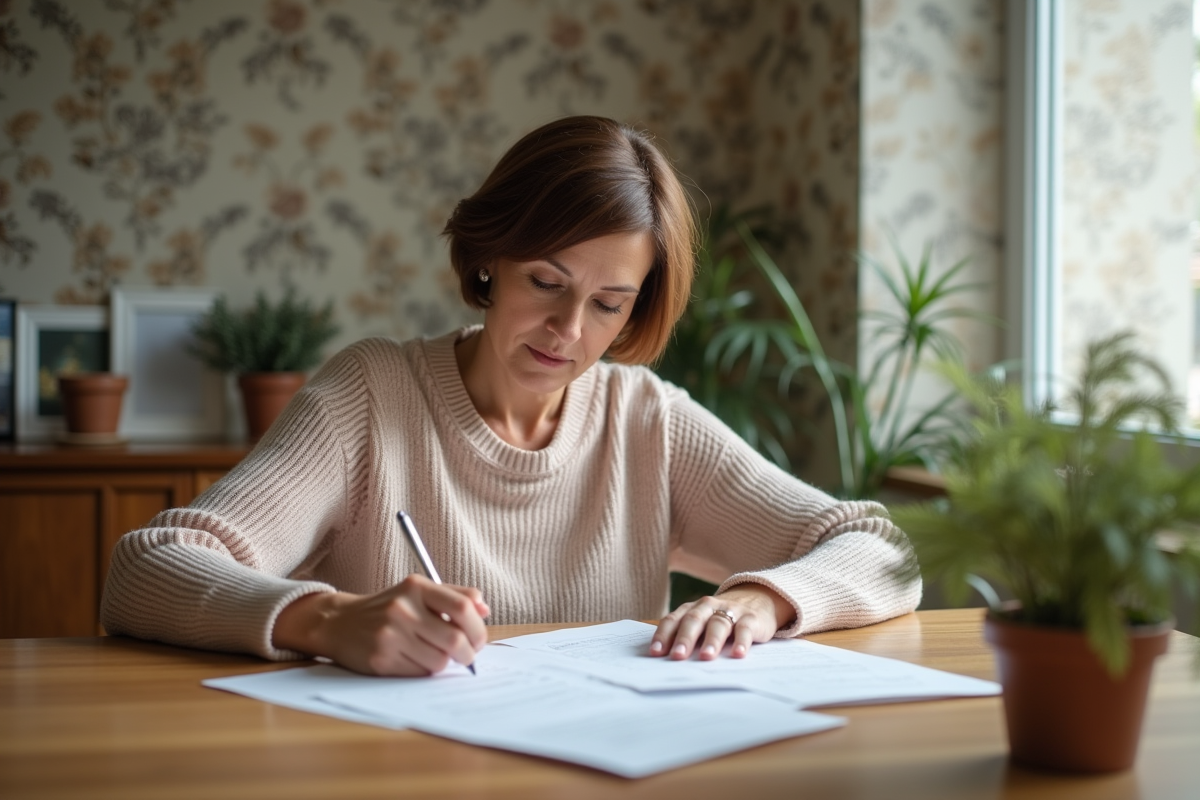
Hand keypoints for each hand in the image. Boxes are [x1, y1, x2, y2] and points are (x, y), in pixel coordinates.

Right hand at [273, 575, 489, 675]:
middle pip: (455, 639)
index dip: (478, 628)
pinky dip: (425, 671)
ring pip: (439, 661)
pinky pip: (419, 673)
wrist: (340, 623)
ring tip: (436, 655)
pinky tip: (416, 660)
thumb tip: (485, 609)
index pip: (462, 608)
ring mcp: (390, 635)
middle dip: (468, 653)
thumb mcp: (419, 592)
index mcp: (416, 588)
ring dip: (445, 663)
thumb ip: (455, 596)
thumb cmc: (388, 608)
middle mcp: (403, 609)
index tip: (479, 639)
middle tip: (467, 656)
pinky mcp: (381, 659)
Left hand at [650, 584, 794, 660]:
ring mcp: (730, 610)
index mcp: (691, 609)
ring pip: (718, 623)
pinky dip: (741, 641)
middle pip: (694, 620)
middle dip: (684, 638)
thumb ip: (689, 639)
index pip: (673, 620)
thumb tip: (669, 664)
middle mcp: (708, 607)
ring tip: (706, 657)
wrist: (756, 600)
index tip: (656, 653)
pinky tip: (738, 654)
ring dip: (711, 640)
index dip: (663, 636)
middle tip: (677, 656)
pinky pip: (744, 628)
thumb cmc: (720, 621)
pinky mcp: (751, 618)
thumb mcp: (703, 625)